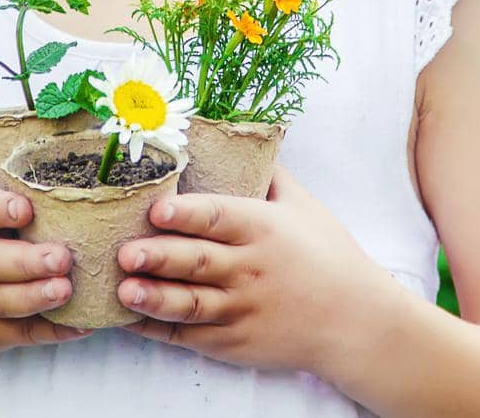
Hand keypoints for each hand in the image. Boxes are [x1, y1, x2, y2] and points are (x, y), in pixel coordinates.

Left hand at [112, 163, 399, 374]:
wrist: (357, 321)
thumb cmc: (329, 256)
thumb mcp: (305, 207)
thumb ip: (270, 174)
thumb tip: (243, 138)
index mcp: (264, 229)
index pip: (219, 218)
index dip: (187, 214)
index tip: (156, 209)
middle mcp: (250, 269)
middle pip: (198, 261)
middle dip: (159, 256)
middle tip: (124, 252)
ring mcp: (242, 309)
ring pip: (191, 303)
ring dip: (155, 297)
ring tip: (123, 290)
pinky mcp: (234, 342)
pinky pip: (190, 335)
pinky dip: (158, 328)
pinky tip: (130, 318)